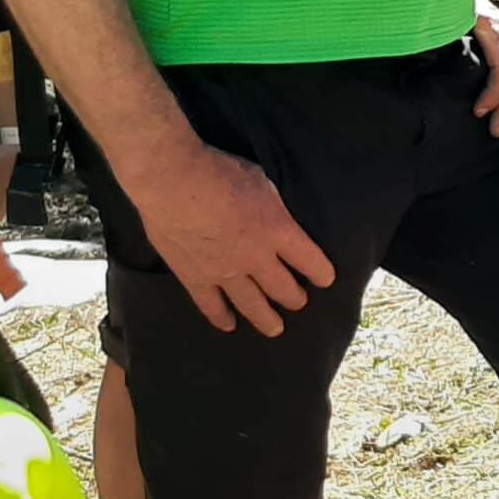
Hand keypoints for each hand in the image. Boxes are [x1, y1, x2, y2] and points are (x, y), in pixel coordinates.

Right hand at [133, 140, 336, 336]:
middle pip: (283, 288)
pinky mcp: (195, 277)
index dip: (321, 273)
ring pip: (252, 305)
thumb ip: (272, 205)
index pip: (310, 261)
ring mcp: (224, 272)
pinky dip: (221, 317)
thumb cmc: (218, 169)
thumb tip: (276, 215)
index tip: (325, 279)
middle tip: (299, 301)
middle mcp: (256, 258)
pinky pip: (211, 306)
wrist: (173, 179)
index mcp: (278, 230)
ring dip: (267, 319)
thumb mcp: (261, 179)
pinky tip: (229, 325)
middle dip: (295, 298)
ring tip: (276, 328)